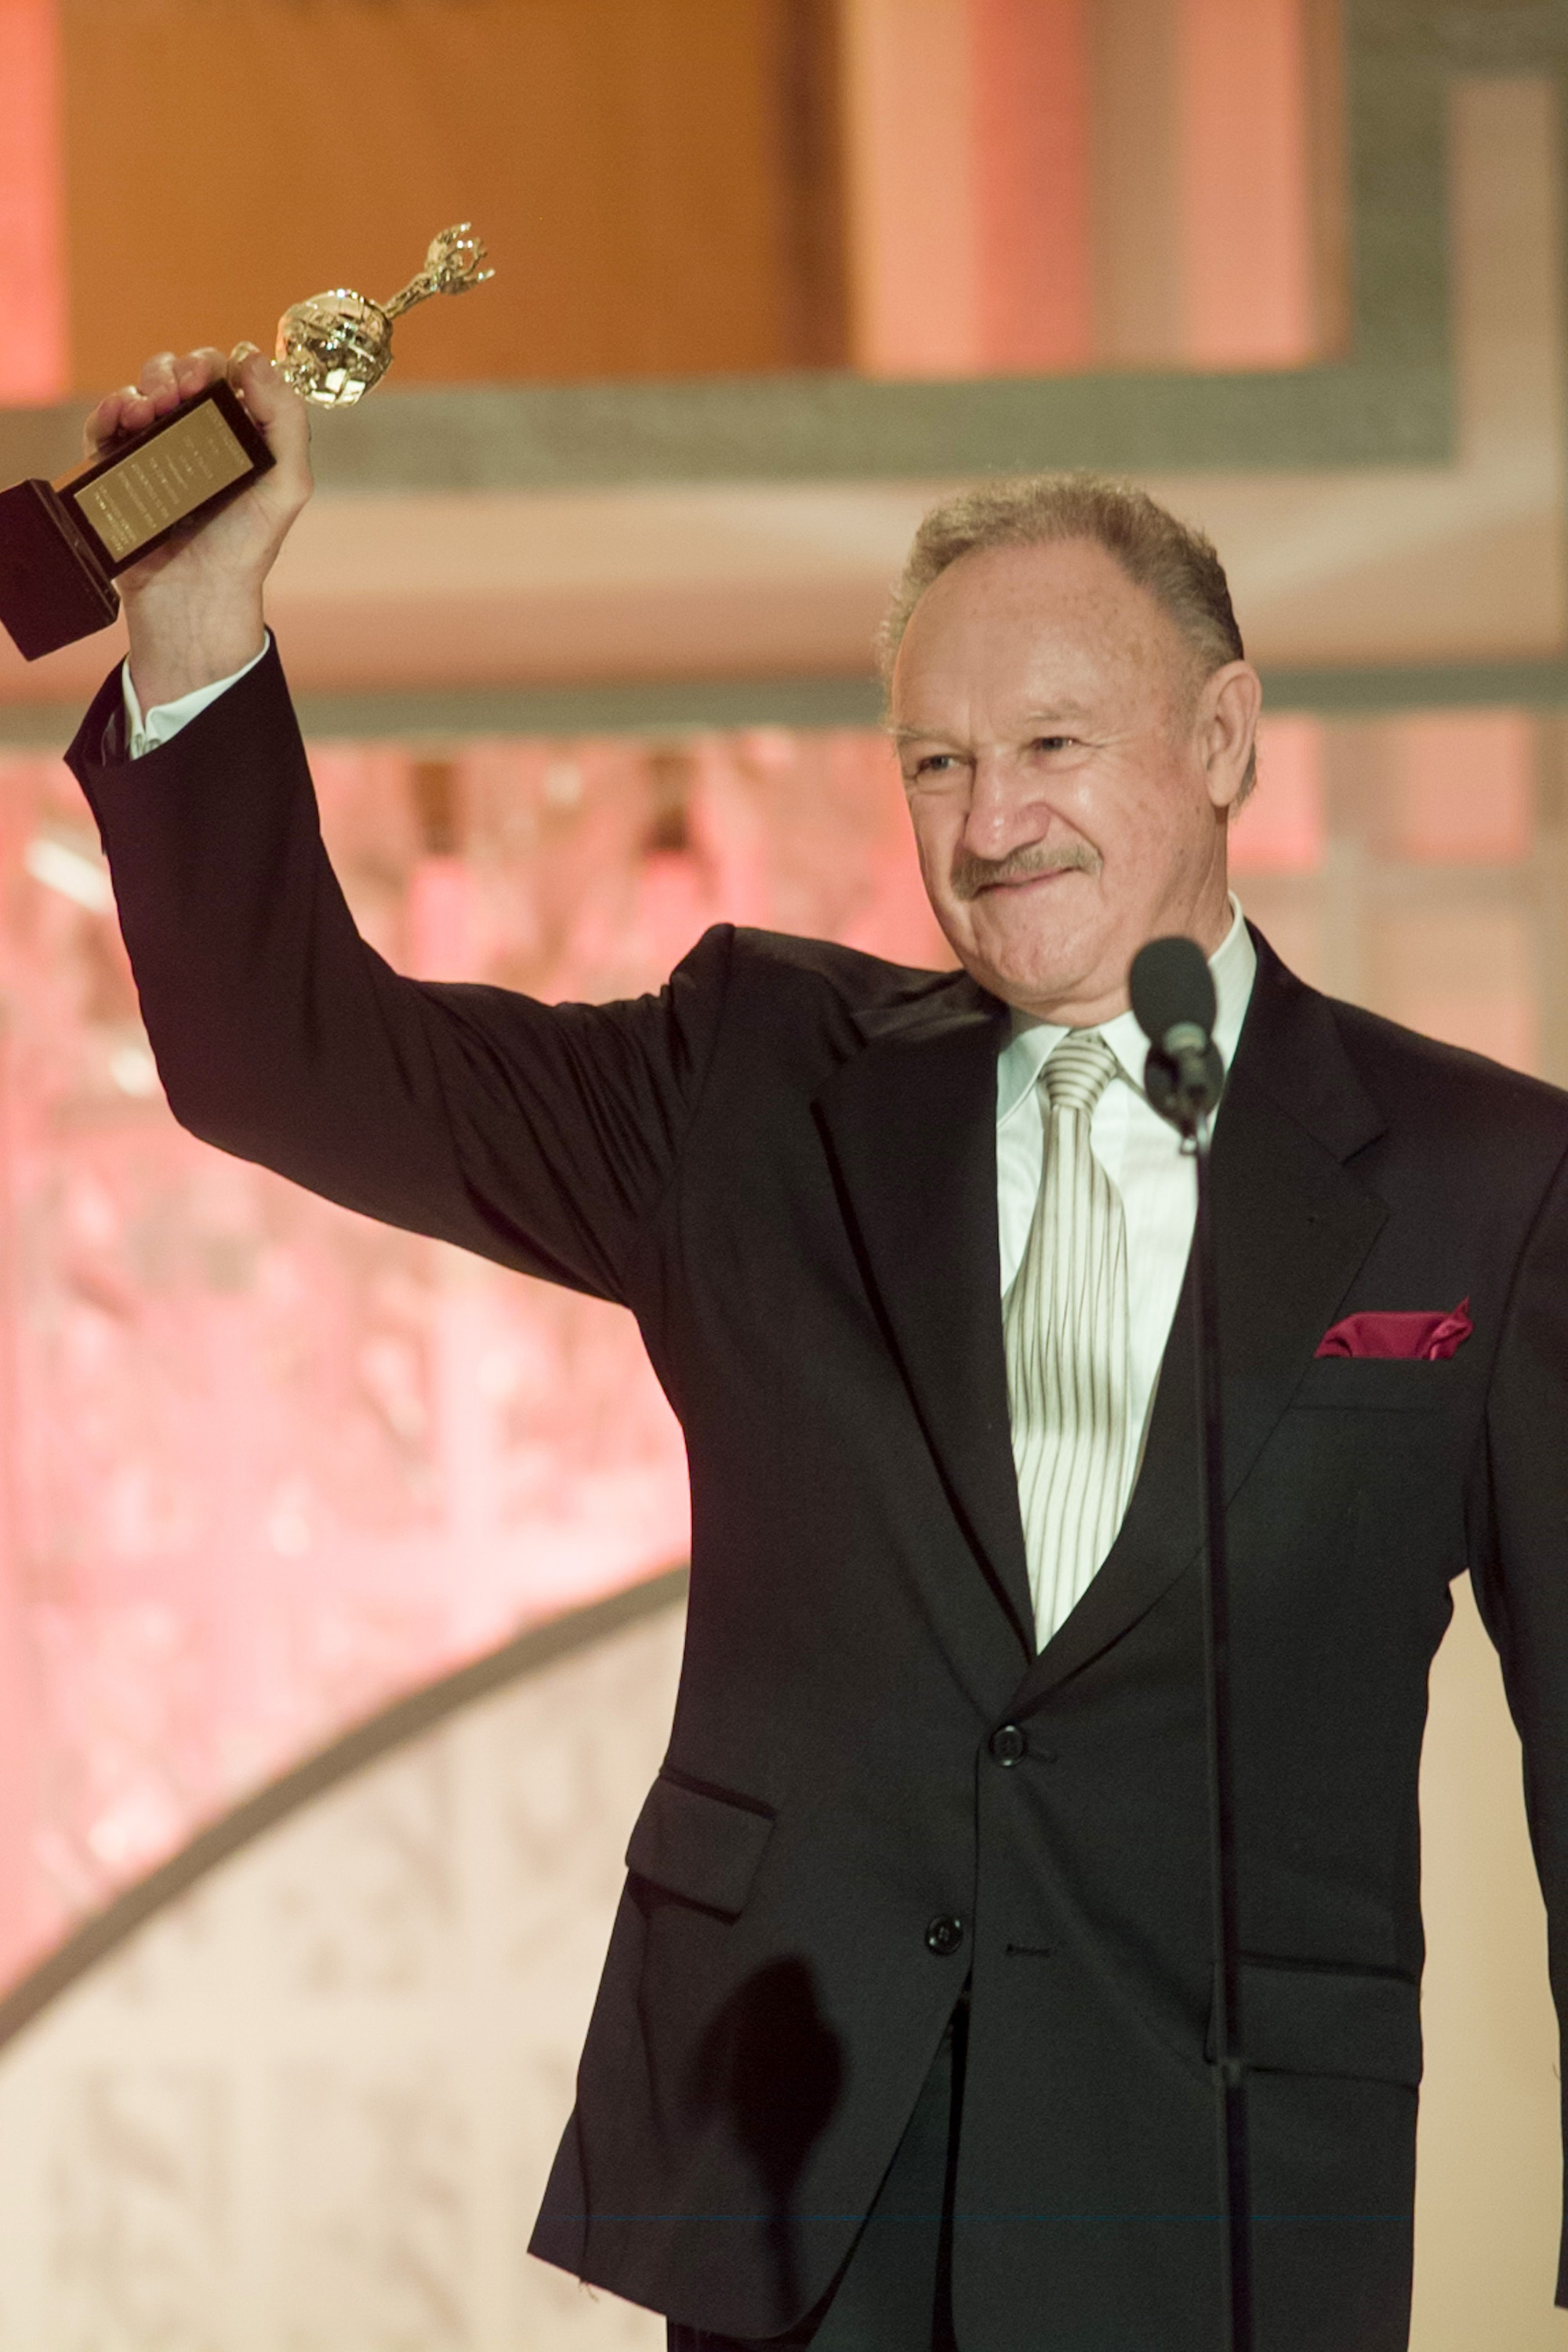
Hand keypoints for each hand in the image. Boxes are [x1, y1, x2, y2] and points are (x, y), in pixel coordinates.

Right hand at [85, 344, 312, 709]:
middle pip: (180, 373)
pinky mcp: (120, 468)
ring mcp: (155, 450)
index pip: (224, 375)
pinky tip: (124, 416)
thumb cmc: (246, 546)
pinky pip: (106, 424)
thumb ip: (286, 420)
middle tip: (182, 393)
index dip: (217, 365)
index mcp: (236, 434)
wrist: (198, 597)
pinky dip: (111, 409)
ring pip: (143, 390)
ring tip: (154, 410)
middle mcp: (195, 436)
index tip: (213, 380)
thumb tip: (253, 357)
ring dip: (147, 385)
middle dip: (180, 370)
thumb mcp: (287, 485)